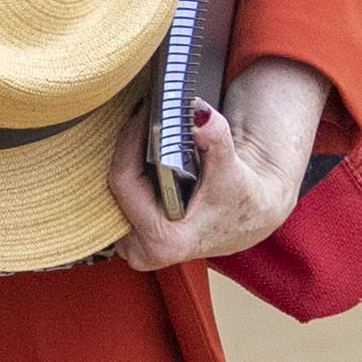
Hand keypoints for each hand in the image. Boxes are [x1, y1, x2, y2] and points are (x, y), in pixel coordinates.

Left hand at [107, 58, 329, 271]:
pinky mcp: (129, 234)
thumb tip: (200, 114)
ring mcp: (131, 244)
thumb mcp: (232, 170)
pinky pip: (116, 194)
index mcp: (162, 241)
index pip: (122, 182)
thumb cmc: (242, 200)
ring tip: (145, 126)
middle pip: (113, 185)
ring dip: (127, 155)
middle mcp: (140, 249)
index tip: (142, 113)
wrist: (251, 215)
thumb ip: (215, 140)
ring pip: (110, 189)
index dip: (129, 141)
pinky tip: (143, 147)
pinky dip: (129, 168)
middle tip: (145, 114)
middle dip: (128, 147)